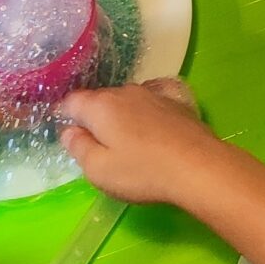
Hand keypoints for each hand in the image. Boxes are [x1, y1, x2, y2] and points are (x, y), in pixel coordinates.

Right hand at [57, 79, 225, 205]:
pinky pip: (152, 97)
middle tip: (99, 146)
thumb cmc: (143, 171)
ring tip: (128, 141)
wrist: (198, 166)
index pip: (71, 101)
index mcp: (100, 106)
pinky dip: (146, 107)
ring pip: (125, 99)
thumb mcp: (99, 170)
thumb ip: (78, 148)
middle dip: (94, 118)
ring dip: (121, 115)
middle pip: (99, 100)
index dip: (66, 117)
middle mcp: (124, 91)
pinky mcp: (176, 100)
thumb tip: (69, 131)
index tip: (71, 136)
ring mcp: (153, 93)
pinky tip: (151, 120)